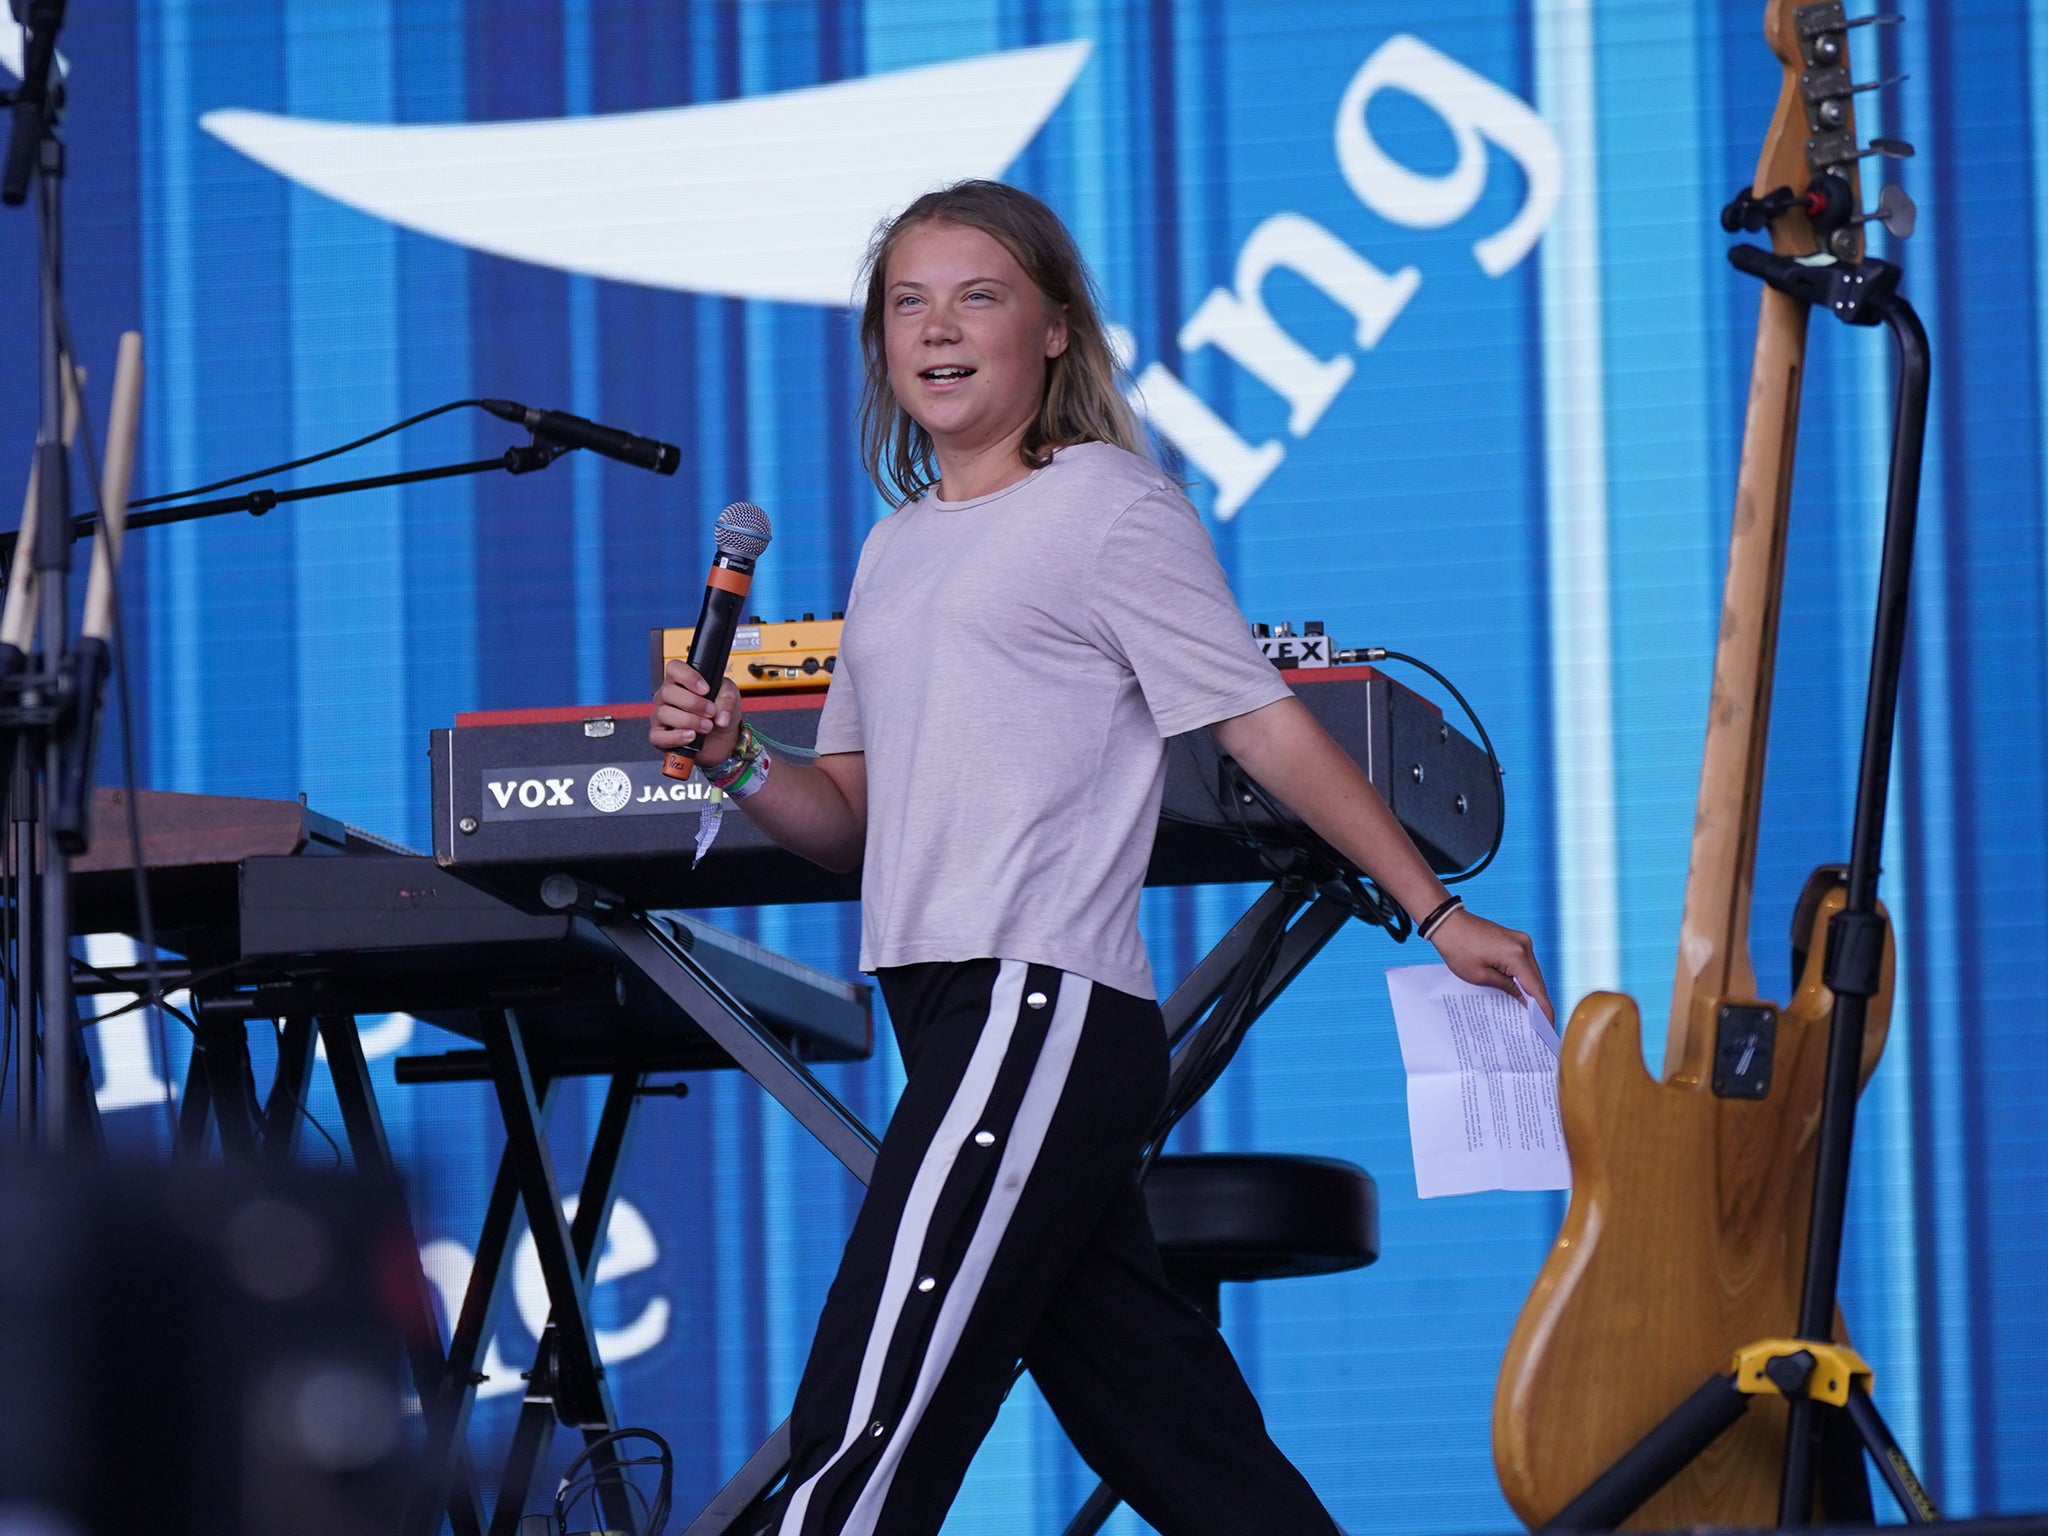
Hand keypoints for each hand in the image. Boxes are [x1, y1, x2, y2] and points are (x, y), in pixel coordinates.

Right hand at [650, 660, 742, 762]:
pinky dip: (676, 737)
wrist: (720, 736)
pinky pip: (659, 737)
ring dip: (689, 721)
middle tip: (712, 711)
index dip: (688, 677)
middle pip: (668, 692)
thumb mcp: (729, 698)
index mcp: (681, 681)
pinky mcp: (660, 736)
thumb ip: (728, 700)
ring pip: (664, 714)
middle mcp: (667, 696)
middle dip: (694, 703)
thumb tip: (721, 718)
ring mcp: (661, 716)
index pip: (674, 668)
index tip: (706, 689)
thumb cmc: (720, 710)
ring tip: (707, 726)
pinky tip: (691, 736)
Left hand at [1430, 908, 1553, 1024]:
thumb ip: (1508, 988)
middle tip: (1540, 1024)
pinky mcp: (1515, 939)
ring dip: (1531, 989)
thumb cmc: (1459, 949)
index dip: (1544, 1009)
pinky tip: (1521, 991)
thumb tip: (1526, 999)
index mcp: (1517, 956)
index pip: (1537, 988)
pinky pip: (1525, 962)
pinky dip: (1524, 977)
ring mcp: (1521, 940)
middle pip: (1537, 980)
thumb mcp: (1480, 977)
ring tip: (1531, 1012)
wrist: (1448, 923)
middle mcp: (1524, 945)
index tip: (1549, 1026)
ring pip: (1532, 972)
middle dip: (1539, 1001)